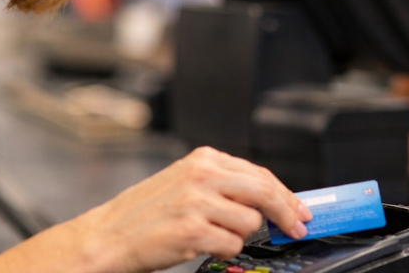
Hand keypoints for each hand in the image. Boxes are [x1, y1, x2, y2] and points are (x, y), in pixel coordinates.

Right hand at [74, 146, 312, 272]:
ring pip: (250, 222)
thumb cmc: (146, 214)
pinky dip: (223, 249)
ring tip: (211, 235)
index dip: (286, 194)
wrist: (108, 236)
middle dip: (287, 213)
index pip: (260, 173)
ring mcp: (197, 201)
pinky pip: (232, 244)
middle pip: (265, 192)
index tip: (300, 209)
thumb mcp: (186, 183)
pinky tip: (201, 245)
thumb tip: (270, 199)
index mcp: (203, 159)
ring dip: (238, 235)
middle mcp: (202, 175)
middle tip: (296, 228)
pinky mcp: (193, 229)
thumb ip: (224, 184)